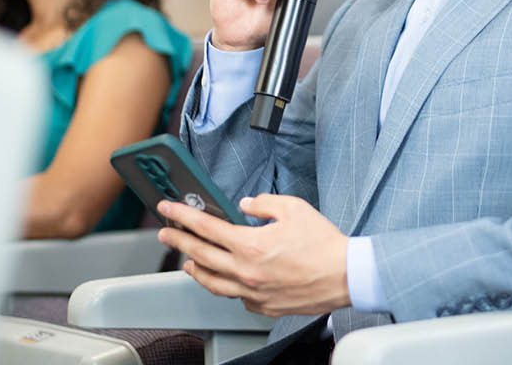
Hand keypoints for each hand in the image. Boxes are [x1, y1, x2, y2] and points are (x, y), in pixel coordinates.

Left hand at [157, 194, 350, 316]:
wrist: (346, 275)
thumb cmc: (324, 244)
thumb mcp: (293, 208)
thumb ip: (263, 204)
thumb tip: (246, 205)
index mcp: (250, 245)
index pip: (205, 228)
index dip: (182, 216)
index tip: (168, 210)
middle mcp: (246, 272)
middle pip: (201, 255)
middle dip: (179, 241)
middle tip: (166, 233)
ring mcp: (253, 293)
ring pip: (213, 283)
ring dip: (196, 268)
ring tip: (188, 260)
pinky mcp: (264, 307)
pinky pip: (236, 297)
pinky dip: (226, 286)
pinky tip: (226, 279)